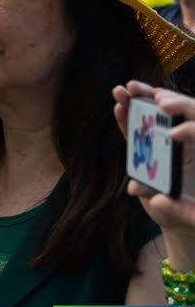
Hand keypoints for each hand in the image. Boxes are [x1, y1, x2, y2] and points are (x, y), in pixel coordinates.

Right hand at [113, 82, 194, 259]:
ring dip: (145, 97)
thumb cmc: (189, 215)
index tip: (175, 134)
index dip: (191, 129)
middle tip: (158, 102)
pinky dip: (131, 111)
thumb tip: (147, 194)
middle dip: (173, 103)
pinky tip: (119, 103)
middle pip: (188, 112)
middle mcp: (189, 143)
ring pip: (163, 111)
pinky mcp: (151, 143)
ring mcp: (170, 140)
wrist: (185, 217)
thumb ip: (173, 208)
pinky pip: (143, 123)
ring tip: (128, 89)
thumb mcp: (186, 216)